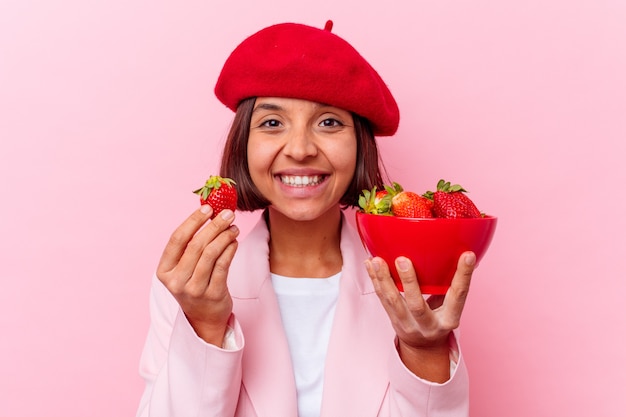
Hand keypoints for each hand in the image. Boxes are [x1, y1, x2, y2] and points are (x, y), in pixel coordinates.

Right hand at [156, 206, 239, 345]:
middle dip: (214, 226)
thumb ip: (191, 244)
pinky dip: (230, 250)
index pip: (177, 239)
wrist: (203, 317)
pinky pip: (224, 265)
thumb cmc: (193, 284)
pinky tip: (234, 242)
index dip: (193, 221)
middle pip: (196, 245)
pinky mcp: (213, 295)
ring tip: (233, 228)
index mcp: (164, 271)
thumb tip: (210, 212)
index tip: (207, 208)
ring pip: (211, 254)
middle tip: (228, 214)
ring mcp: (194, 290)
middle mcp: (176, 281)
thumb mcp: (184, 268)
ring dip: (225, 236)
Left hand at [365, 251, 475, 380]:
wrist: (423, 347)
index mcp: (449, 319)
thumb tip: (463, 251)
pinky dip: (375, 279)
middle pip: (417, 305)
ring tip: (376, 260)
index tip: (467, 255)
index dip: (464, 275)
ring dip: (383, 279)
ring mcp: (407, 324)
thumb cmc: (439, 318)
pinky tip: (370, 263)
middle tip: (402, 260)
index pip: (458, 296)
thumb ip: (452, 285)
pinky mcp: (392, 320)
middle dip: (409, 282)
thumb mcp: (451, 306)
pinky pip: (381, 299)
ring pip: (392, 302)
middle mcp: (428, 325)